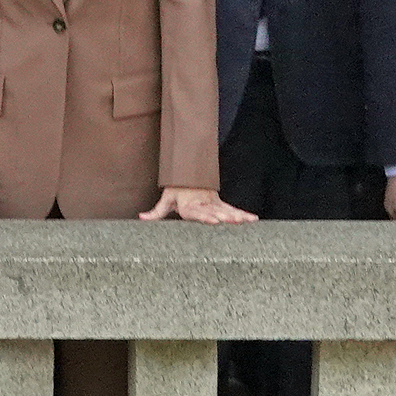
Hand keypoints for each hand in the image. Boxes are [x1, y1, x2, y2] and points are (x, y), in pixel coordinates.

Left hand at [139, 186, 257, 223]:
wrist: (188, 173)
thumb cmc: (176, 189)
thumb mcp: (166, 199)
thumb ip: (156, 212)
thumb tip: (141, 217)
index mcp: (190, 205)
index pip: (198, 212)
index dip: (206, 216)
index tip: (214, 220)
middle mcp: (203, 204)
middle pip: (215, 211)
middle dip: (224, 216)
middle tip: (232, 221)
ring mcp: (213, 203)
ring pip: (227, 210)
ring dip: (236, 216)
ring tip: (245, 221)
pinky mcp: (220, 203)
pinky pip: (233, 209)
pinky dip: (243, 214)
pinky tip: (253, 219)